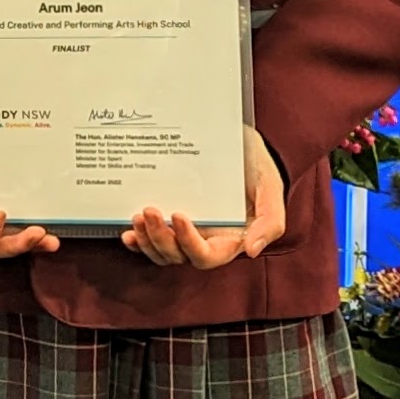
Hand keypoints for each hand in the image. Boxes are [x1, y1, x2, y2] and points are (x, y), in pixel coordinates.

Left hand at [125, 127, 289, 269]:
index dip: (188, 242)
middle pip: (176, 255)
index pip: (205, 256)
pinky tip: (129, 232)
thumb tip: (250, 251)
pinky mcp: (169, 217)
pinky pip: (150, 239)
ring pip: (161, 250)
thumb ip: (269, 222)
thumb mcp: (270, 189)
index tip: (178, 215)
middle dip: (159, 238)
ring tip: (138, 214)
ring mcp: (185, 229)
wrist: (239, 142)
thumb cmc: (256, 166)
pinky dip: (138, 240)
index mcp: (228, 239)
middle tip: (149, 211)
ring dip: (147, 239)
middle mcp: (204, 238)